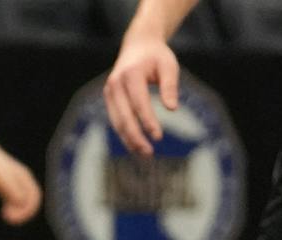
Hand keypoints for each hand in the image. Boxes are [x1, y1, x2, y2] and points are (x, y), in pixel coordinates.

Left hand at [0, 145, 41, 223]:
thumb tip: (22, 202)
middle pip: (31, 201)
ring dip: (18, 212)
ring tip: (6, 216)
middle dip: (23, 213)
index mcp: (25, 178)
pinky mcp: (6, 184)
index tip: (14, 217)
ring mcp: (15, 182)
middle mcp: (23, 180)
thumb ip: (12, 190)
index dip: (28, 210)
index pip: (35, 198)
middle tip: (9, 219)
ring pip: (23, 201)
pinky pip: (15, 199)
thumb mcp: (1, 179)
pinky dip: (12, 208)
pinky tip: (4, 211)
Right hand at [102, 33, 180, 156]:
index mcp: (131, 74)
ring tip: (144, 153)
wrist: (138, 44)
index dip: (148, 121)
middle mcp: (116, 83)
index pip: (139, 103)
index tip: (158, 137)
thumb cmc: (157, 56)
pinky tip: (135, 145)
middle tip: (149, 152)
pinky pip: (115, 120)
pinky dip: (124, 134)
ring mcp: (109, 91)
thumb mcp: (169, 66)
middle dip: (136, 136)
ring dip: (129, 139)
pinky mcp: (109, 98)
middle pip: (124, 117)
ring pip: (117, 121)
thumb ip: (170, 86)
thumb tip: (172, 109)